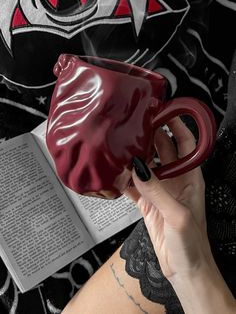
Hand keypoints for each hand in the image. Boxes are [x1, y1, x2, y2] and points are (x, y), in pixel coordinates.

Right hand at [125, 117, 212, 283]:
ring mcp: (161, 191)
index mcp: (191, 179)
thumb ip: (157, 191)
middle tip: (135, 126)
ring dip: (136, 157)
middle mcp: (176, 181)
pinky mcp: (148, 204)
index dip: (177, 126)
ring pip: (146, 166)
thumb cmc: (192, 246)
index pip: (185, 144)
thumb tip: (139, 169)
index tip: (164, 112)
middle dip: (151, 136)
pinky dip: (125, 180)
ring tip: (122, 146)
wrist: (184, 270)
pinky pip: (134, 186)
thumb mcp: (177, 215)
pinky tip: (115, 175)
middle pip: (163, 150)